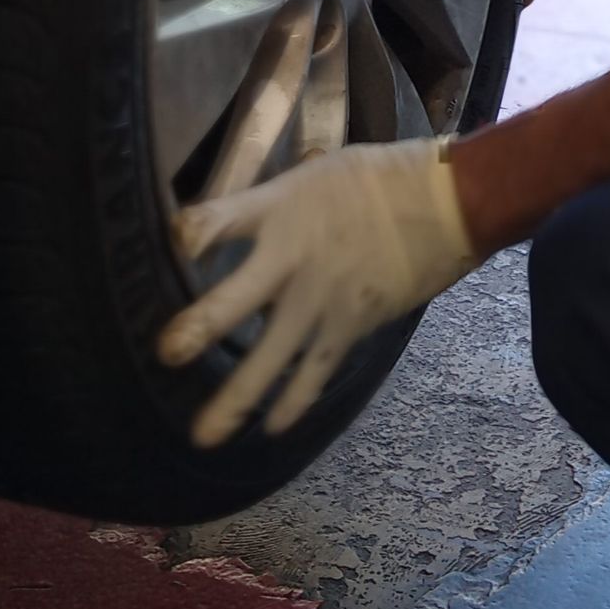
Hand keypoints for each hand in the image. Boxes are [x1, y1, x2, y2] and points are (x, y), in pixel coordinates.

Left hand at [158, 140, 478, 445]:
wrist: (445, 202)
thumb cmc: (376, 179)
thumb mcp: (311, 173)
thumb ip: (267, 203)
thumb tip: (230, 225)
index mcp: (278, 210)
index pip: (211, 223)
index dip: (183, 239)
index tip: (164, 252)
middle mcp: (291, 260)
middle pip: (229, 304)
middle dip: (194, 333)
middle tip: (164, 356)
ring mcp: (320, 300)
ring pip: (269, 359)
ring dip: (235, 400)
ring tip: (203, 435)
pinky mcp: (350, 326)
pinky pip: (314, 374)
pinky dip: (293, 403)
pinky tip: (271, 428)